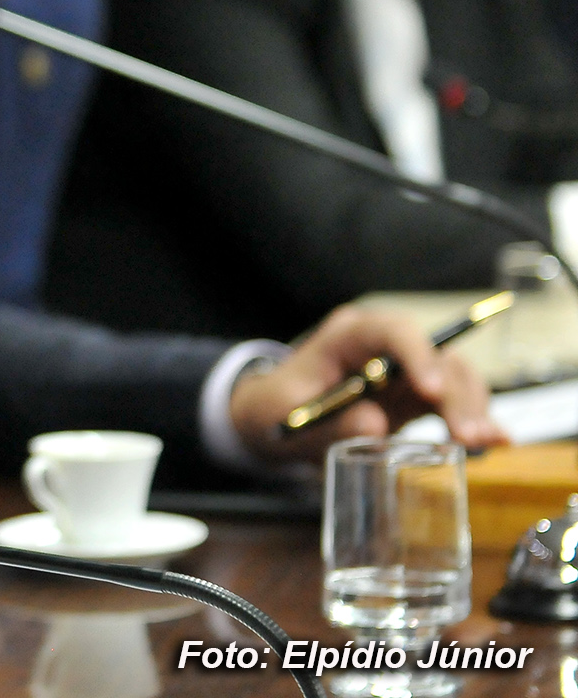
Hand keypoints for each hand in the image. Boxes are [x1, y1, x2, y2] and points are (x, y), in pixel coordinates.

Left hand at [229, 305, 505, 464]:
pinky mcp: (418, 396)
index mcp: (348, 335)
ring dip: (472, 408)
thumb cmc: (276, 406)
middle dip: (456, 393)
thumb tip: (374, 426)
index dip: (416, 355)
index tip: (431, 390)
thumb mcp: (287, 414)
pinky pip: (454, 402)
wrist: (275, 416)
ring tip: (478, 444)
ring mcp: (406, 370)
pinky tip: (498, 441)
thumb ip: (327, 422)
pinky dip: (475, 419)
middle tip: (466, 435)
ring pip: (455, 376)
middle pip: (435, 355)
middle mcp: (384, 346)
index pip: (391, 331)